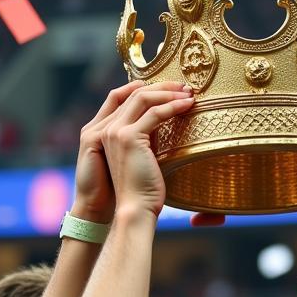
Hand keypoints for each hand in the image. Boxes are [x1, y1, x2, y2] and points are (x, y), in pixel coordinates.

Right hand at [102, 84, 194, 218]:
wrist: (130, 210)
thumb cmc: (139, 191)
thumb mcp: (140, 160)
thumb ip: (146, 143)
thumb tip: (165, 132)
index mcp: (109, 131)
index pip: (127, 98)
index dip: (149, 90)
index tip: (171, 90)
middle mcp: (108, 127)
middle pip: (135, 93)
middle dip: (162, 86)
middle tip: (184, 86)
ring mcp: (115, 131)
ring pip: (143, 98)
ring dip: (168, 92)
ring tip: (188, 93)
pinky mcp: (128, 138)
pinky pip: (153, 113)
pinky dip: (172, 106)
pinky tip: (186, 106)